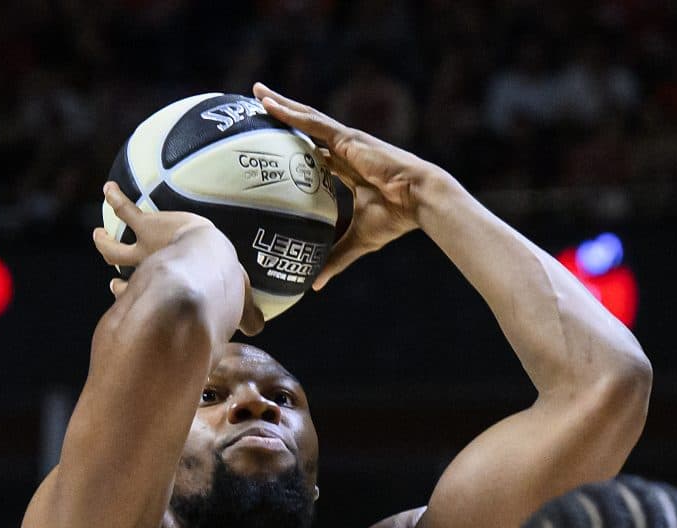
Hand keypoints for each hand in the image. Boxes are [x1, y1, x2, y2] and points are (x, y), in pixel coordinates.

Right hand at [93, 181, 262, 333]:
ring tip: (98, 234)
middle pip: (125, 278)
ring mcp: (144, 250)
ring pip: (113, 250)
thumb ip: (247, 315)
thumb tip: (259, 330)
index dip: (127, 294)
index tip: (118, 289)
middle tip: (112, 275)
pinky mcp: (147, 226)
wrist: (206, 258)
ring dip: (104, 243)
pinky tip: (109, 189)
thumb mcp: (236, 298)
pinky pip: (126, 210)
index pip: (139, 296)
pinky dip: (116, 199)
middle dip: (116, 277)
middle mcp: (148, 274)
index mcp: (164, 290)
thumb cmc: (222, 282)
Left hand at [253, 83, 450, 289]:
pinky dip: (290, 113)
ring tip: (257, 93)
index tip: (276, 147)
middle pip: (306, 130)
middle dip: (284, 117)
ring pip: (306, 119)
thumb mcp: (358, 240)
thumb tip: (315, 286)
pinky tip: (270, 104)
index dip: (297, 148)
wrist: (419, 200)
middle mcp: (345, 151)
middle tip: (257, 106)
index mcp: (348, 170)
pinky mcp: (347, 137)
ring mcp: (346, 141)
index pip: (316, 155)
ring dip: (281, 105)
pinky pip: (312, 122)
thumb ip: (336, 258)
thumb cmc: (396, 219)